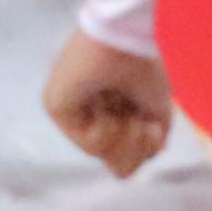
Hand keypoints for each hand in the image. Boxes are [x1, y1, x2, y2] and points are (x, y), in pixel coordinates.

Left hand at [42, 30, 172, 177]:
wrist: (129, 37)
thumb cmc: (146, 65)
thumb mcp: (156, 116)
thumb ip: (143, 150)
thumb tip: (120, 173)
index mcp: (107, 108)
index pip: (122, 153)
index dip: (143, 148)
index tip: (154, 128)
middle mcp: (86, 109)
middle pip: (113, 160)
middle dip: (136, 146)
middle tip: (142, 122)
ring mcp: (69, 108)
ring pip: (102, 154)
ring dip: (127, 138)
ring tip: (130, 114)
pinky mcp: (56, 105)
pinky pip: (89, 142)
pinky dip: (109, 130)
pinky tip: (110, 109)